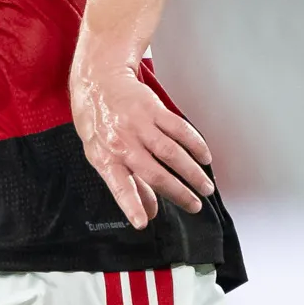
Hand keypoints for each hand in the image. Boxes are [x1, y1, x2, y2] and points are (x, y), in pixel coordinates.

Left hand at [70, 54, 213, 229]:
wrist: (98, 81)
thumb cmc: (98, 122)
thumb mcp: (102, 156)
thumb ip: (127, 184)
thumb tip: (149, 212)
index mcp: (106, 159)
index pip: (119, 187)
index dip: (131, 205)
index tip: (142, 223)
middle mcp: (122, 142)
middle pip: (155, 173)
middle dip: (179, 193)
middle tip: (195, 206)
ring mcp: (138, 125)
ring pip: (172, 153)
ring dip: (192, 172)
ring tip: (206, 187)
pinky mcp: (153, 109)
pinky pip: (179, 129)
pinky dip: (195, 144)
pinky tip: (205, 157)